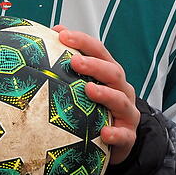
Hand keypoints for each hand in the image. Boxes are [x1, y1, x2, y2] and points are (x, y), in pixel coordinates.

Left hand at [53, 27, 139, 163]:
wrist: (117, 138)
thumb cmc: (95, 107)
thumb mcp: (83, 85)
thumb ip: (69, 64)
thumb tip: (47, 36)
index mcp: (109, 73)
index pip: (99, 52)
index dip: (83, 42)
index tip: (62, 35)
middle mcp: (121, 90)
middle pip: (113, 72)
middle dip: (94, 65)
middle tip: (74, 61)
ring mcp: (127, 112)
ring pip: (121, 100)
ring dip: (106, 94)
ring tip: (89, 89)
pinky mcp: (128, 135)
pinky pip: (124, 135)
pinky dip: (116, 133)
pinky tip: (104, 133)